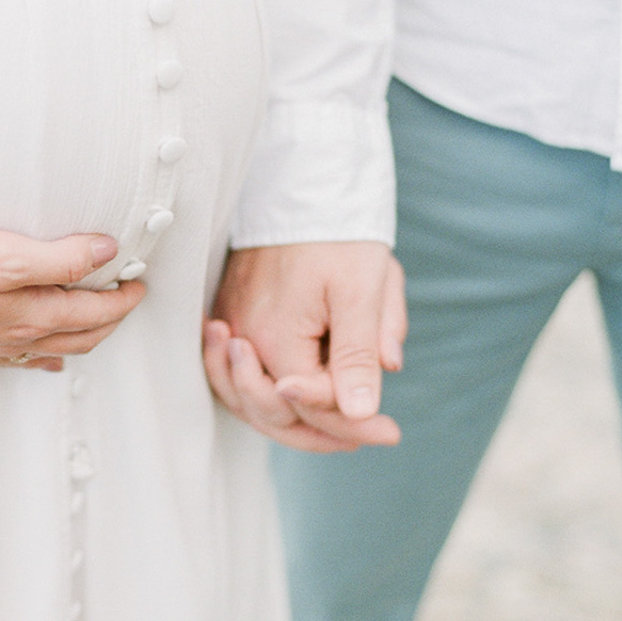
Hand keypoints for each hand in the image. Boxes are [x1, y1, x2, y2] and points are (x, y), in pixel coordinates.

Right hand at [0, 223, 143, 367]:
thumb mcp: (4, 252)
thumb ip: (60, 258)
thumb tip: (107, 253)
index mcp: (31, 317)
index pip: (95, 313)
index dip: (123, 298)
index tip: (141, 282)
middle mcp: (14, 340)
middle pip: (78, 337)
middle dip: (110, 320)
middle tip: (127, 298)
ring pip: (49, 351)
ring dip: (79, 338)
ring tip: (97, 325)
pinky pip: (15, 359)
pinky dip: (40, 356)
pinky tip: (42, 356)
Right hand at [206, 241, 405, 449]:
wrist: (305, 185)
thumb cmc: (339, 235)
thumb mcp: (362, 292)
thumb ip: (359, 356)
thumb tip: (359, 415)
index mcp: (274, 336)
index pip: (309, 405)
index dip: (353, 425)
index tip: (394, 431)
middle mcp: (240, 336)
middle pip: (272, 413)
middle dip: (324, 433)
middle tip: (373, 435)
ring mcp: (229, 325)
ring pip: (250, 398)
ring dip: (292, 420)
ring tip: (339, 429)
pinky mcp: (228, 314)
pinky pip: (240, 373)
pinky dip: (268, 394)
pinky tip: (299, 398)